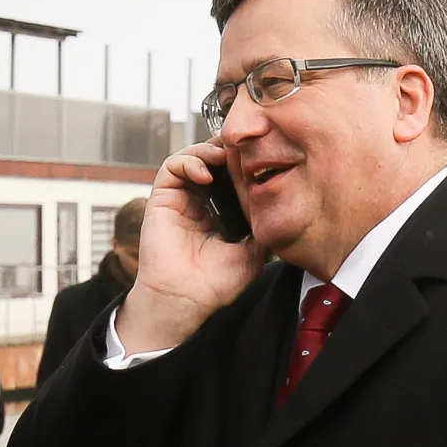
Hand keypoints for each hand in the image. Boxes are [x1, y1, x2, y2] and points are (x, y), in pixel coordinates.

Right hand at [115, 140, 265, 354]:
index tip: (261, 158)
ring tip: (225, 156)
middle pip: (212, 160)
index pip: (232, 176)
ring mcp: (180, 199)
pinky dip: (189, 161)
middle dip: (228, 150)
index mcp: (220, 212)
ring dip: (208, 150)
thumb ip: (264, 229)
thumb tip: (284, 209)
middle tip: (244, 148)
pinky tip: (206, 173)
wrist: (186, 299)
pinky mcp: (162, 199)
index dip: (244, 163)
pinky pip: (172, 167)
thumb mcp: (253, 253)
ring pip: (192, 157)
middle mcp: (199, 202)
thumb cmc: (215, 283)